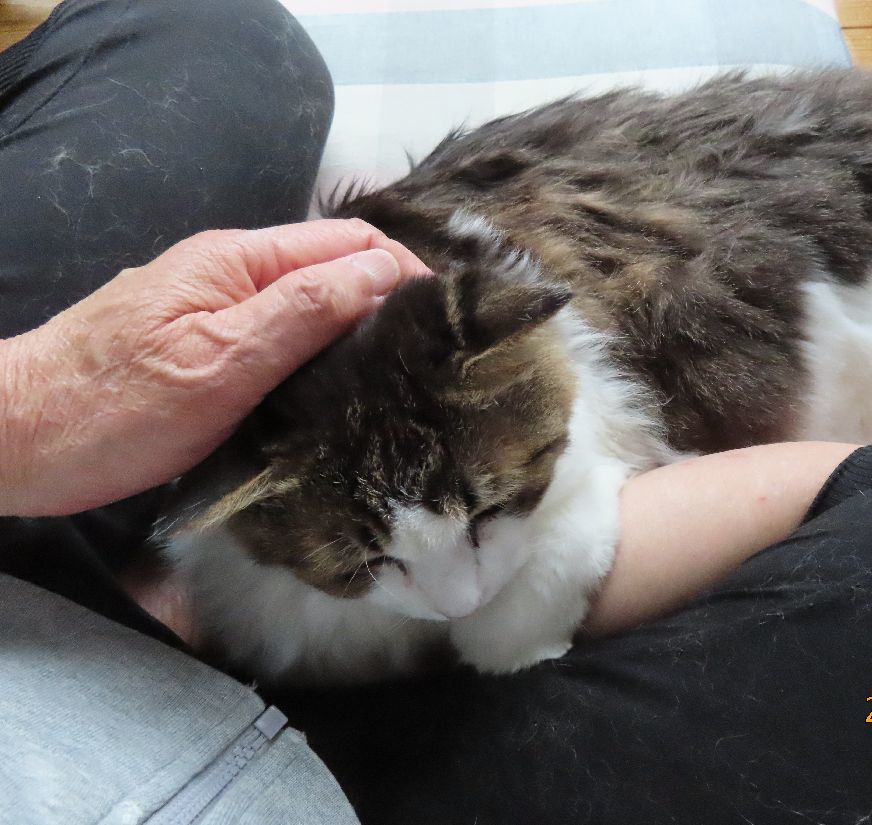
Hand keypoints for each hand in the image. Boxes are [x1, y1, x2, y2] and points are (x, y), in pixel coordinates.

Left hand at [0, 219, 428, 516]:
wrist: (17, 441)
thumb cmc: (113, 406)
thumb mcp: (217, 361)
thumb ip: (301, 311)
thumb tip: (383, 272)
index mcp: (238, 261)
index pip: (347, 241)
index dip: (403, 269)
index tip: (443, 320)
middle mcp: (232, 274)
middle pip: (333, 268)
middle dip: (388, 298)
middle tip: (432, 355)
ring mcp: (217, 311)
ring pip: (310, 306)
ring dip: (358, 331)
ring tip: (399, 376)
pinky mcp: (207, 349)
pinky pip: (282, 338)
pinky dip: (320, 356)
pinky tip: (339, 392)